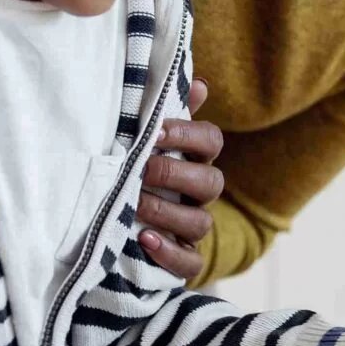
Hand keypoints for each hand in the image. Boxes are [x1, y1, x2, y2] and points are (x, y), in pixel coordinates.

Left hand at [136, 79, 224, 280]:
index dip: (188, 134)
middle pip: (211, 182)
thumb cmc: (143, 172)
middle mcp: (200, 194)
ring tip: (135, 205)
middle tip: (142, 169)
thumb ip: (170, 113)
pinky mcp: (185, 259)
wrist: (133, 227)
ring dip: (167, 213)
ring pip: (200, 222)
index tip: (156, 130)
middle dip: (176, 174)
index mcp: (196, 160)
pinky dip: (169, 253)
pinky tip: (145, 240)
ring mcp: (194, 227)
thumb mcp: (153, 142)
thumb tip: (196, 83)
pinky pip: (190, 262)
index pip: (211, 141)